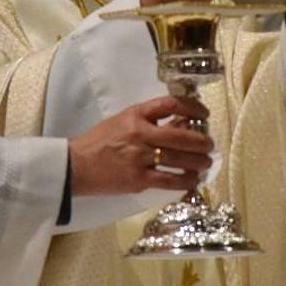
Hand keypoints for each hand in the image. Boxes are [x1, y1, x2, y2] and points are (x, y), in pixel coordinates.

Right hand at [68, 95, 213, 194]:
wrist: (76, 165)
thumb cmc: (99, 141)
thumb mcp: (122, 121)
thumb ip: (148, 121)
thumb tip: (180, 124)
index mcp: (135, 115)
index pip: (170, 104)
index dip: (192, 107)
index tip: (203, 113)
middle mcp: (140, 134)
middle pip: (181, 136)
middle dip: (201, 141)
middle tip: (209, 145)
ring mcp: (140, 158)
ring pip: (179, 159)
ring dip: (198, 162)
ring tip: (205, 163)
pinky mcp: (138, 179)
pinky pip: (169, 181)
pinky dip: (185, 181)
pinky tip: (192, 181)